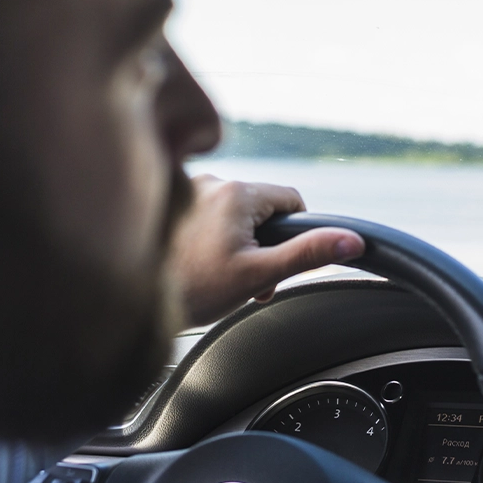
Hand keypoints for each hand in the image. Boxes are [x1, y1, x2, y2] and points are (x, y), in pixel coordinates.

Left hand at [170, 175, 364, 324]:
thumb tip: (350, 240)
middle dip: (262, 243)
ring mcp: (186, 189)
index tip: (278, 261)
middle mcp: (211, 181)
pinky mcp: (168, 204)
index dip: (293, 234)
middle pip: (261, 207)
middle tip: (248, 281)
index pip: (291, 200)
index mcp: (237, 191)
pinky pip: (207, 213)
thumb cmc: (193, 289)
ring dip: (237, 242)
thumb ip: (307, 254)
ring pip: (234, 212)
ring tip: (220, 275)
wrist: (131, 300)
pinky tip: (197, 264)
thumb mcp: (259, 274)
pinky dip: (211, 237)